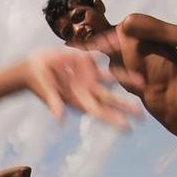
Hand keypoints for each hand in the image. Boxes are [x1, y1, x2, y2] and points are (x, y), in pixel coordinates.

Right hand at [25, 46, 142, 127]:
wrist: (34, 68)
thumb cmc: (39, 83)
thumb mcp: (47, 92)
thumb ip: (54, 103)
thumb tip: (59, 119)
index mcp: (79, 100)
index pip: (100, 112)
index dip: (113, 119)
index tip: (127, 127)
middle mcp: (87, 90)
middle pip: (110, 100)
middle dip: (125, 108)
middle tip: (141, 117)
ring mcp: (88, 77)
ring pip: (111, 80)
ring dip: (126, 81)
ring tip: (142, 83)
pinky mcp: (86, 62)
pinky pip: (103, 59)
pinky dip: (111, 53)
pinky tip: (125, 49)